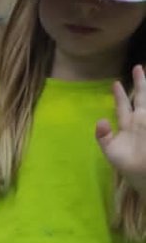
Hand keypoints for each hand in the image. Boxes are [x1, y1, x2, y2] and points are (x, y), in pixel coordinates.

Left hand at [97, 65, 145, 192]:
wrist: (144, 175)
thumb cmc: (127, 165)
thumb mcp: (111, 151)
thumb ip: (103, 136)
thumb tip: (100, 120)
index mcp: (127, 125)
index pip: (122, 106)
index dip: (119, 95)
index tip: (115, 83)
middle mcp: (140, 120)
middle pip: (141, 98)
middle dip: (140, 83)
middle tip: (138, 67)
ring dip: (145, 89)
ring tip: (144, 71)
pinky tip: (145, 98)